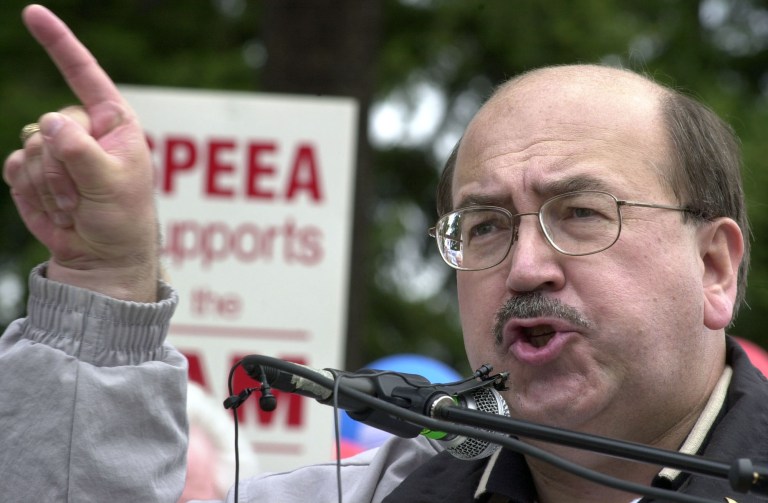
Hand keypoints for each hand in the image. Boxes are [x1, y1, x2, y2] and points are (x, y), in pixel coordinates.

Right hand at [3, 5, 157, 301]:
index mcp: (114, 123)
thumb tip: (48, 122)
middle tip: (83, 197)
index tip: (32, 13)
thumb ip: (81, 152)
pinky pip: (14, 167)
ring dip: (48, 185)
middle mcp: (82, 130)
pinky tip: (56, 208)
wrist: (102, 256)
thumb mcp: (112, 186)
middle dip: (62, 166)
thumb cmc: (122, 220)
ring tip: (75, 206)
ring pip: (28, 147)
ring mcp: (54, 150)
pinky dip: (31, 192)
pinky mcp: (32, 171)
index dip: (59, 44)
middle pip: (50, 123)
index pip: (85, 75)